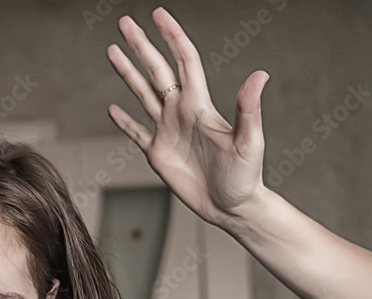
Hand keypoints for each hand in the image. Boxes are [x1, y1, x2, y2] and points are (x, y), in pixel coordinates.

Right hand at [107, 7, 270, 229]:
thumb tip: (260, 75)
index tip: (159, 15)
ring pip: (143, 94)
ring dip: (128, 73)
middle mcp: (181, 113)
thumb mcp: (250, 141)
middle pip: (156, 71)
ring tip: (112, 51)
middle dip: (141, 46)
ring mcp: (168, 131)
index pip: (184, 62)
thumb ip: (249, 109)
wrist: (233, 207)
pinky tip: (113, 108)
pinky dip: (124, 121)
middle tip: (125, 23)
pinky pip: (137, 132)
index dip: (172, 37)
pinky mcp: (159, 154)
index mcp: (200, 106)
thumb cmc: (246, 177)